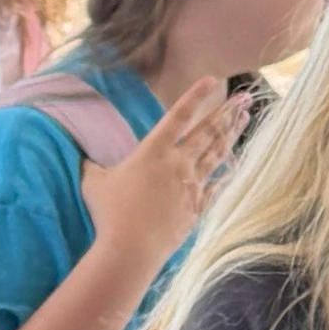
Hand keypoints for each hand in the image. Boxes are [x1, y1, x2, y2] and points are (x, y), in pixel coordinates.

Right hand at [83, 82, 244, 286]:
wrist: (132, 249)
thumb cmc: (110, 214)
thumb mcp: (94, 183)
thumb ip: (92, 166)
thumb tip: (84, 159)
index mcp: (153, 151)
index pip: (178, 116)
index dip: (195, 96)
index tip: (212, 80)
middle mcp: (177, 163)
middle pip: (207, 132)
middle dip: (226, 112)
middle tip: (243, 98)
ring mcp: (191, 185)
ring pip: (216, 154)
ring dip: (231, 135)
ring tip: (244, 119)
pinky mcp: (197, 206)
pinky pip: (216, 185)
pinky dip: (226, 172)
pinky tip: (235, 164)